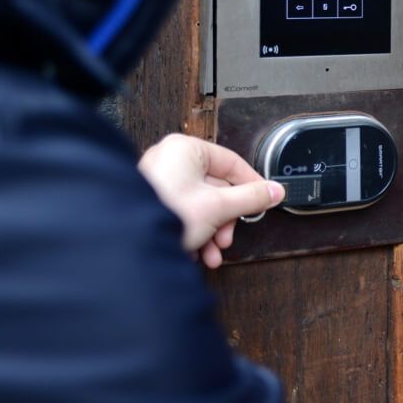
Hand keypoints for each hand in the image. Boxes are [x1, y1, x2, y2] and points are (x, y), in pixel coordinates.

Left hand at [138, 134, 284, 268]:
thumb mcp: (219, 206)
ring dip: (211, 232)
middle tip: (227, 236)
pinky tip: (195, 253)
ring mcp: (158, 181)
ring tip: (212, 252)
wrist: (128, 245)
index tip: (264, 199)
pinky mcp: (150, 202)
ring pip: (199, 205)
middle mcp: (170, 160)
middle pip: (215, 188)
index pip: (231, 162)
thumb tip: (274, 191)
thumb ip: (251, 198)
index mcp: (186, 149)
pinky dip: (193, 233)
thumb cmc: (165, 213)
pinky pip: (182, 213)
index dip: (251, 184)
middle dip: (224, 221)